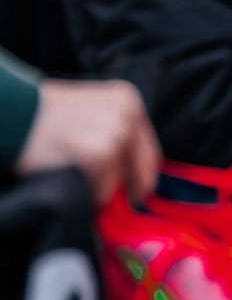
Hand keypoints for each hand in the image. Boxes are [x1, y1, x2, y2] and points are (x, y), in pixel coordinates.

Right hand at [15, 79, 161, 205]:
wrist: (9, 113)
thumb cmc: (42, 118)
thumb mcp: (89, 112)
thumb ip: (114, 136)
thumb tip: (133, 180)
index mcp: (128, 101)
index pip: (149, 156)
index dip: (138, 181)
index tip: (128, 198)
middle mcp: (128, 114)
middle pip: (142, 175)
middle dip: (122, 193)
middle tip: (98, 196)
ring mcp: (116, 133)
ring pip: (118, 187)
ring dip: (96, 191)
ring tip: (72, 173)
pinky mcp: (100, 153)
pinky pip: (101, 193)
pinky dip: (83, 194)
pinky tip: (65, 175)